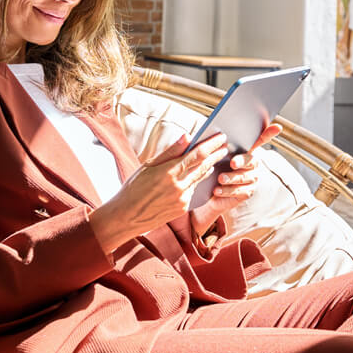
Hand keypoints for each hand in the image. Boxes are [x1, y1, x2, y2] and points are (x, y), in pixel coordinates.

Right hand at [88, 132, 229, 253]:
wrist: (126, 217)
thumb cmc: (133, 187)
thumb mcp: (148, 165)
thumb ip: (170, 151)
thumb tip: (187, 136)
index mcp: (169, 172)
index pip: (197, 154)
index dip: (211, 144)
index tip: (221, 136)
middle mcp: (178, 186)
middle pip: (204, 166)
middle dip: (216, 154)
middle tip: (225, 144)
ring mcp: (182, 199)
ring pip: (200, 178)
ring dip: (210, 166)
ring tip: (217, 156)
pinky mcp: (182, 209)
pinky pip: (194, 191)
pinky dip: (199, 180)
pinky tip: (204, 173)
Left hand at [191, 123, 281, 236]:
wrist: (203, 194)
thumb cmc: (206, 170)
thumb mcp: (204, 156)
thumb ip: (201, 147)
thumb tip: (188, 136)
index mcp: (244, 150)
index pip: (260, 139)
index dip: (269, 133)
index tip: (277, 127)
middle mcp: (251, 163)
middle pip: (252, 160)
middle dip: (242, 160)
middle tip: (232, 162)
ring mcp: (251, 178)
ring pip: (245, 177)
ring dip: (232, 178)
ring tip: (220, 179)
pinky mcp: (247, 192)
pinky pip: (240, 191)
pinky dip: (228, 190)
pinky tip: (217, 190)